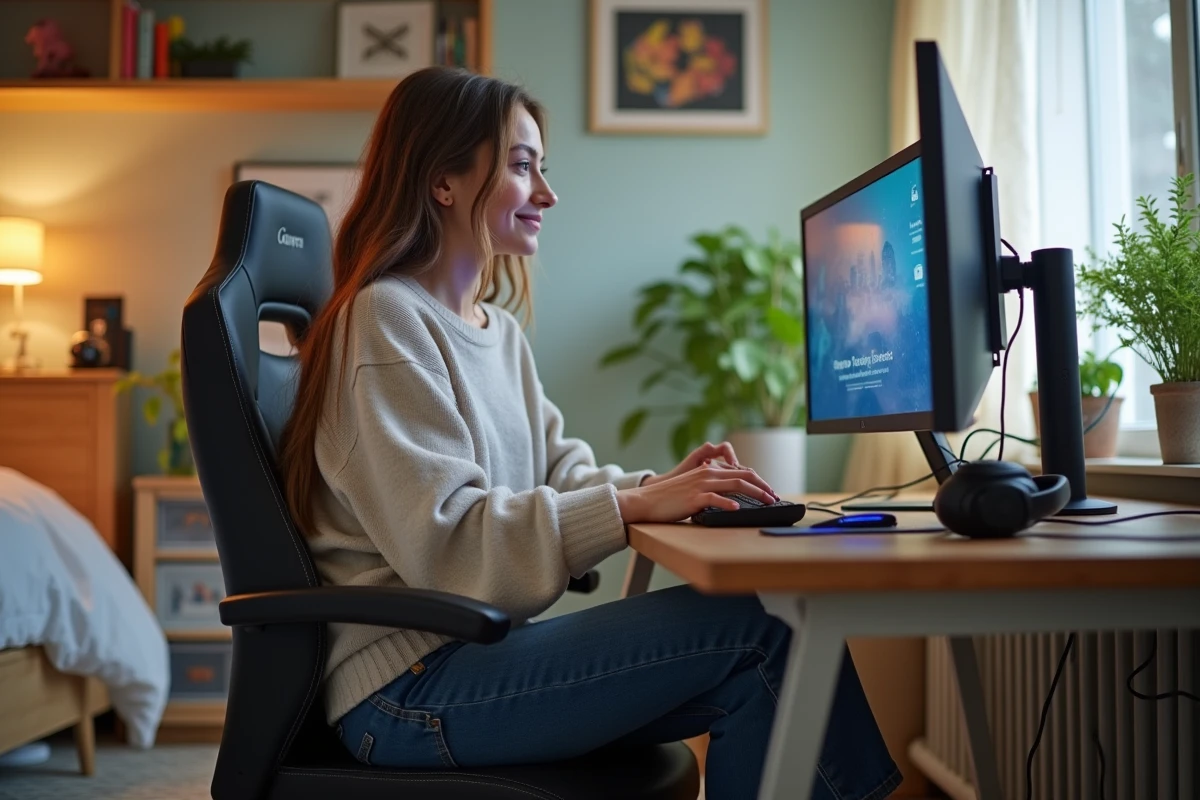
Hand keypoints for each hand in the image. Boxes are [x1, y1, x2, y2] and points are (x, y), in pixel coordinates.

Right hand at [616, 460, 777, 524]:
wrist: (647, 501)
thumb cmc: (670, 498)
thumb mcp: (694, 487)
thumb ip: (712, 488)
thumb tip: (731, 498)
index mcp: (708, 470)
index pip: (741, 471)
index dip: (758, 481)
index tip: (769, 491)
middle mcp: (707, 473)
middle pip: (743, 476)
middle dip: (763, 486)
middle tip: (775, 496)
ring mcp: (701, 485)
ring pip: (736, 485)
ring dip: (755, 493)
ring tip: (767, 501)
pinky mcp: (694, 498)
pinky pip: (715, 499)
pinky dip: (729, 504)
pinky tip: (738, 510)